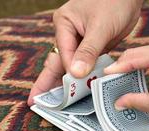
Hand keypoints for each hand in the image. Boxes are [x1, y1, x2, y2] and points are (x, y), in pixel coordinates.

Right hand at [28, 0, 142, 105]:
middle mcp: (68, 34)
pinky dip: (79, 79)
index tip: (68, 93)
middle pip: (56, 63)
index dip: (67, 74)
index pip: (64, 54)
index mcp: (64, 24)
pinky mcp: (91, 48)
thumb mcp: (100, 26)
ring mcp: (79, 42)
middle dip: (47, 83)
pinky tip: (74, 92)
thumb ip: (88, 50)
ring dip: (63, 84)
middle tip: (35, 102)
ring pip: (68, 66)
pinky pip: (83, 66)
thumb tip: (75, 73)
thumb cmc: (114, 2)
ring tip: (51, 103)